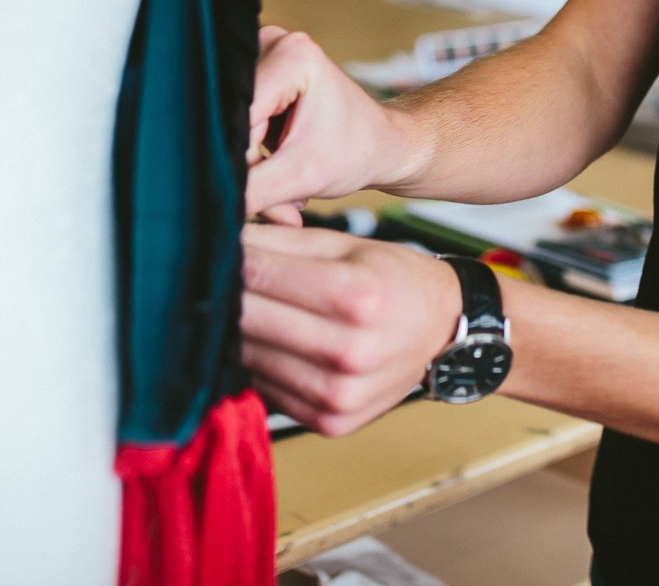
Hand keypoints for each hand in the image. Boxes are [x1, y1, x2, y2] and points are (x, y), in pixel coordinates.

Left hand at [239, 224, 462, 435]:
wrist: (443, 332)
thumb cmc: (396, 281)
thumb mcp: (349, 245)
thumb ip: (284, 240)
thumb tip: (224, 236)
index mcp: (357, 295)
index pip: (260, 272)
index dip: (230, 256)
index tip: (215, 247)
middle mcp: (348, 350)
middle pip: (248, 318)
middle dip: (225, 292)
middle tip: (217, 276)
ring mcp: (338, 393)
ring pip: (248, 357)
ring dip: (235, 331)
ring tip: (244, 308)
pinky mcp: (329, 421)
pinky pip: (266, 390)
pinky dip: (258, 364)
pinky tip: (269, 343)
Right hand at [246, 25, 417, 222]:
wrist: (381, 144)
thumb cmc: (357, 152)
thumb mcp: (304, 178)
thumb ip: (252, 191)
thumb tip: (204, 203)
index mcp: (291, 56)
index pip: (239, 118)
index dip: (241, 163)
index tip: (252, 200)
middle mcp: (270, 43)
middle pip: (233, 121)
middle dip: (250, 170)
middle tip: (282, 206)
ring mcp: (260, 55)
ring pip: (231, 127)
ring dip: (251, 168)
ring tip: (286, 193)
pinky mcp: (254, 74)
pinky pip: (236, 124)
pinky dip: (253, 157)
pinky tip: (277, 171)